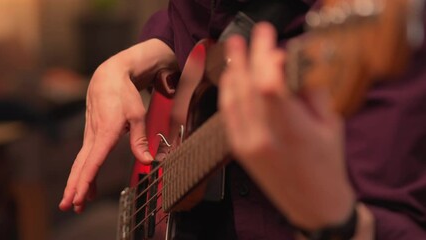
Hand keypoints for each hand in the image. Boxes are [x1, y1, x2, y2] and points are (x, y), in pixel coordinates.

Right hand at [59, 39, 176, 212]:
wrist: (108, 77)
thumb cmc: (125, 95)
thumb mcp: (138, 115)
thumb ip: (140, 140)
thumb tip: (148, 161)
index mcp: (106, 132)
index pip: (93, 160)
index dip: (87, 180)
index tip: (81, 195)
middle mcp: (94, 135)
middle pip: (82, 165)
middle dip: (75, 187)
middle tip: (70, 206)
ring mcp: (90, 135)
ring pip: (81, 163)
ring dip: (77, 183)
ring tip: (75, 202)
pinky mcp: (91, 134)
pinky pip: (85, 157)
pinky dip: (84, 172)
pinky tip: (88, 184)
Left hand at [219, 22, 353, 228]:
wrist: (313, 203)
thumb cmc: (327, 166)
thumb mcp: (330, 124)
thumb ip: (309, 91)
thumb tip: (291, 65)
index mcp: (292, 132)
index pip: (269, 85)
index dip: (265, 57)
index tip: (268, 39)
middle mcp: (264, 138)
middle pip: (247, 87)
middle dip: (247, 56)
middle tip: (248, 37)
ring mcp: (247, 144)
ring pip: (233, 99)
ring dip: (233, 70)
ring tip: (236, 50)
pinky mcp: (239, 149)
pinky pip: (228, 114)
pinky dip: (228, 92)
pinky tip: (231, 78)